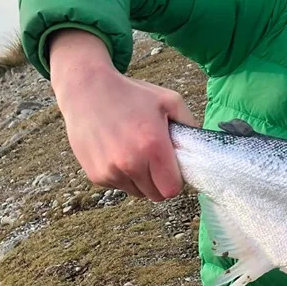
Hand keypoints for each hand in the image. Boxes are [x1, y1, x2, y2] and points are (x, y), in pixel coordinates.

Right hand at [49, 30, 199, 201]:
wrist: (87, 90)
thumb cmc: (132, 94)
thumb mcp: (169, 101)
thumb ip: (190, 124)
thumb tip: (199, 147)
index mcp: (153, 146)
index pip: (172, 189)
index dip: (176, 180)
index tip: (173, 167)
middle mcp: (130, 163)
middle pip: (156, 195)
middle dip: (160, 182)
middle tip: (156, 161)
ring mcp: (110, 171)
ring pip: (137, 192)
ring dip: (141, 180)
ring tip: (135, 153)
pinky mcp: (95, 175)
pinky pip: (119, 186)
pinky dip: (123, 176)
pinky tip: (118, 152)